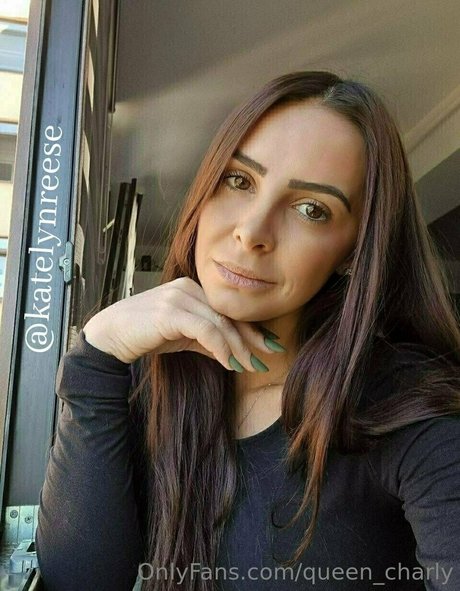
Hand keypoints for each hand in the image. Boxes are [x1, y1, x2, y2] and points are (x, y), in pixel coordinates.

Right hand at [83, 277, 283, 369]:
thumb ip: (206, 339)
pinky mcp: (171, 311)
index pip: (227, 309)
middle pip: (228, 314)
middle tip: (270, 355)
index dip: (250, 327)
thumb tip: (233, 353)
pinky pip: (206, 330)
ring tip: (250, 365)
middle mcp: (188, 288)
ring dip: (238, 347)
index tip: (269, 344)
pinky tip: (229, 363)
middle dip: (251, 336)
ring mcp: (179, 297)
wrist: (111, 335)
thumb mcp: (182, 337)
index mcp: (192, 289)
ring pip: (220, 322)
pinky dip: (221, 347)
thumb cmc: (145, 334)